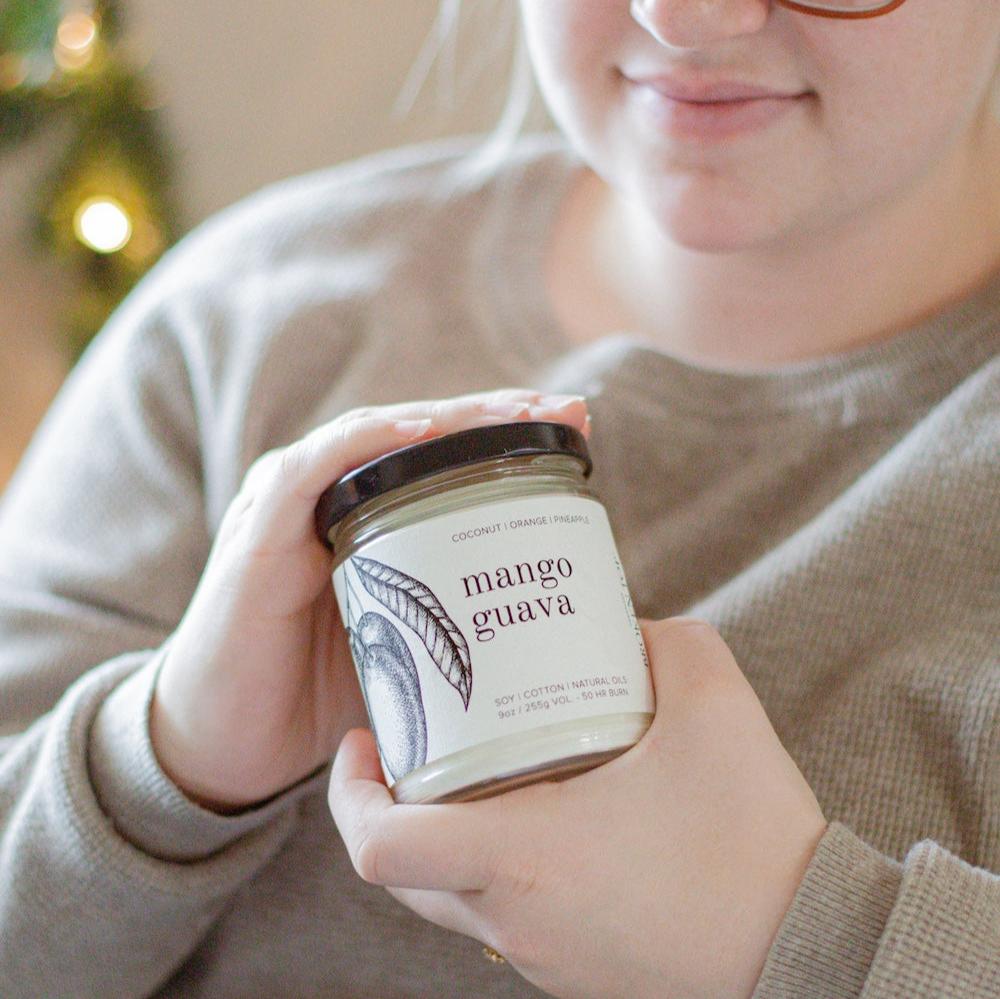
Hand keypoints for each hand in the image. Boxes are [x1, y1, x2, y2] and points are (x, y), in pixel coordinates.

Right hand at [149, 388, 589, 812]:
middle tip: (571, 411)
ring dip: (449, 418)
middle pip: (420, 436)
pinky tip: (422, 432)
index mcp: (365, 517)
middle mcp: (328, 497)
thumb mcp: (402, 641)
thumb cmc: (313, 689)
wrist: (225, 743)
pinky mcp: (259, 535)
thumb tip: (542, 618)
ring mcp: (289, 507)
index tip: (579, 427)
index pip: (443, 458)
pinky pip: (312, 470)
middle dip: (497, 416)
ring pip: (376, 437)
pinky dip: (367, 444)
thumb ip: (447, 612)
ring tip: (517, 412)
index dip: (507, 437)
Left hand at [329, 617, 828, 998]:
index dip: (349, 793)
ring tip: (473, 767)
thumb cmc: (754, 843)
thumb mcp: (714, 706)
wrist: (813, 950)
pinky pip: (501, 915)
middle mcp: (516, 917)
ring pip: (448, 898)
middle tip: (410, 740)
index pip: (382, 846)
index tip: (361, 741)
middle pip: (402, 873)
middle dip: (386, 805)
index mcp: (525, 857)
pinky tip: (541, 814)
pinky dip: (494, 865)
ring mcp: (542, 953)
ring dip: (442, 836)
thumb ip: (666, 642)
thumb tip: (628, 628)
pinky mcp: (573, 967)